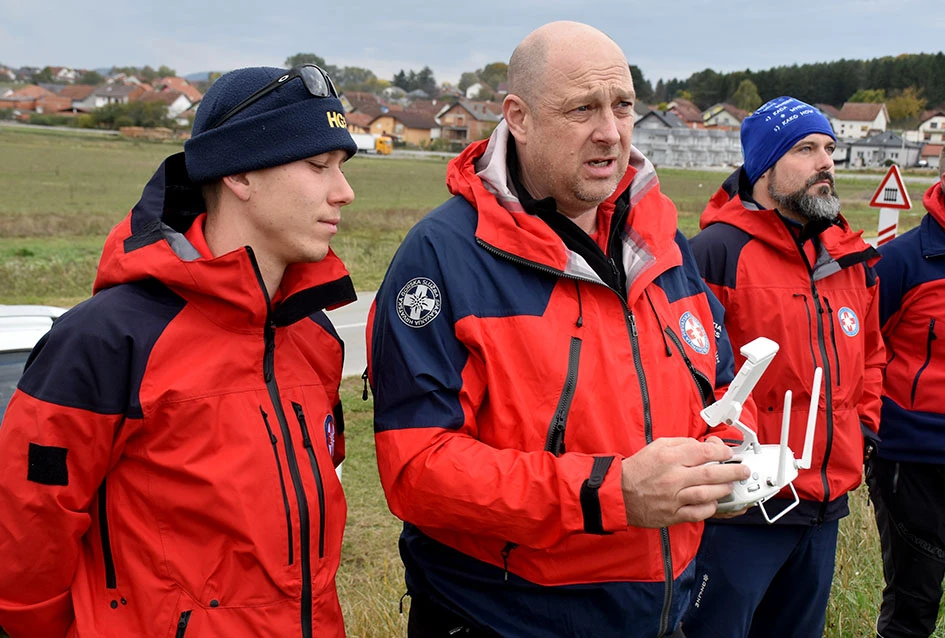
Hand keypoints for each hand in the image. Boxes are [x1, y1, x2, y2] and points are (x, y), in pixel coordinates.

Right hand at [621, 437, 750, 527]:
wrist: (618, 493)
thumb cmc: (638, 469)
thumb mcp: (657, 446)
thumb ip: (681, 443)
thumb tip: (702, 446)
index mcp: (670, 458)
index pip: (704, 452)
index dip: (722, 451)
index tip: (728, 453)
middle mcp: (674, 477)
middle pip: (712, 473)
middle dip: (733, 471)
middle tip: (742, 470)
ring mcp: (674, 497)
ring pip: (708, 494)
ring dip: (724, 489)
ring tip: (730, 485)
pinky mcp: (673, 514)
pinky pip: (698, 513)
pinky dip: (710, 508)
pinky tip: (714, 502)